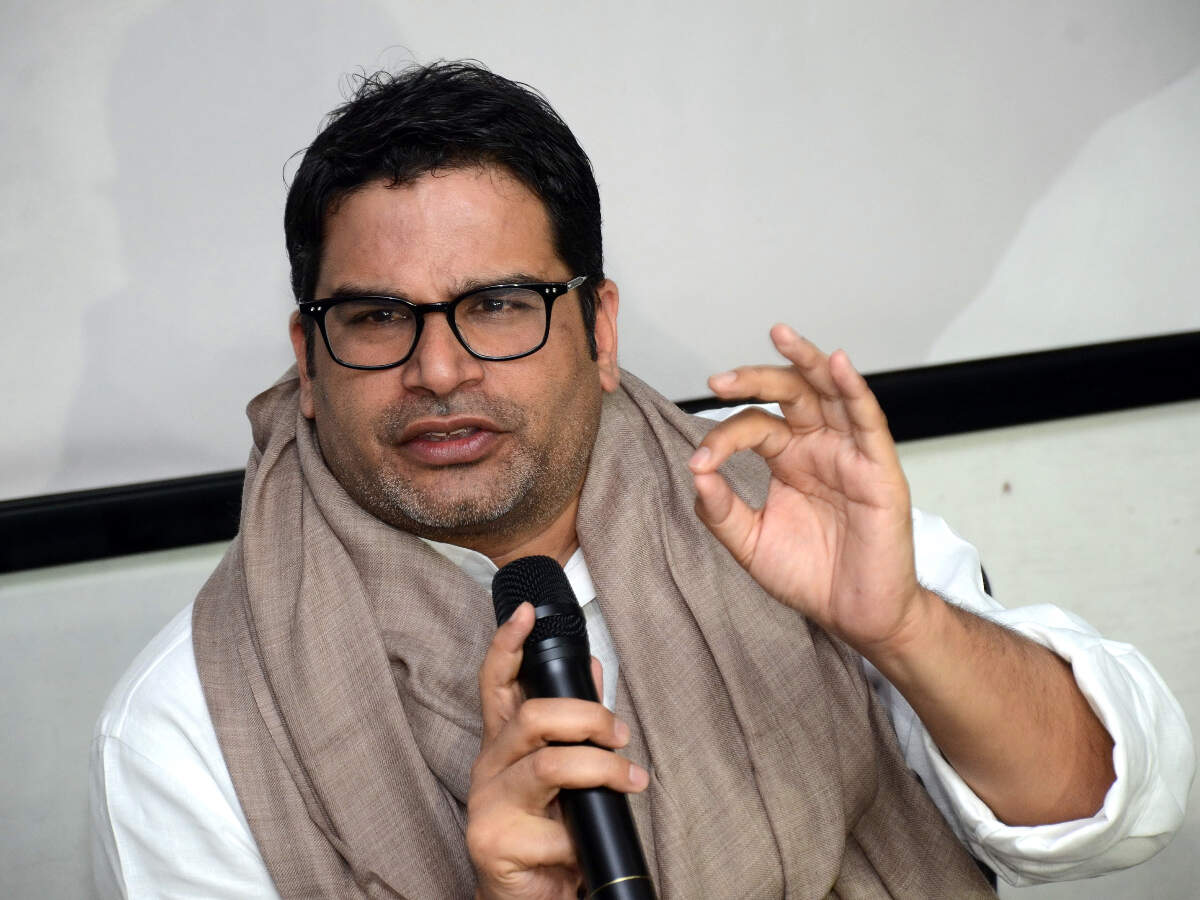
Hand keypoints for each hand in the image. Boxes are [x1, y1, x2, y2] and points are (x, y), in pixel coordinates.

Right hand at [467, 603, 648, 899]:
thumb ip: (576, 723)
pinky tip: (586, 846)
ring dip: (601, 769)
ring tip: (630, 780)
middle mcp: (489, 766)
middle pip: (533, 716)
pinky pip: (555, 828)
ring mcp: (486, 803)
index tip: (527, 613)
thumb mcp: (565, 774)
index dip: (509, 644)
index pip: (497, 682)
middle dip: (589, 718)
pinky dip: (583, 835)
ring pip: (549, 765)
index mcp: (504, 743)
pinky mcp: (492, 842)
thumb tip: (595, 670)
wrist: (531, 899)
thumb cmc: (548, 833)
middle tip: (621, 737)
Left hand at [688, 324, 929, 655]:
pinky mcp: (878, 469)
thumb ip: (721, 509)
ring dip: (806, 361)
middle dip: (754, 377)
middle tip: (717, 380)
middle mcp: (818, 447)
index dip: (723, 438)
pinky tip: (837, 364)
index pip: (753, 426)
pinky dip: (853, 389)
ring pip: (829, 392)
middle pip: (789, 393)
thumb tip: (694, 470)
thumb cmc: (809, 575)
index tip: (700, 462)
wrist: (854, 614)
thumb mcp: (750, 543)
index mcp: (788, 459)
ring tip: (781, 335)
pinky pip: (868, 420)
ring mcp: (849, 453)